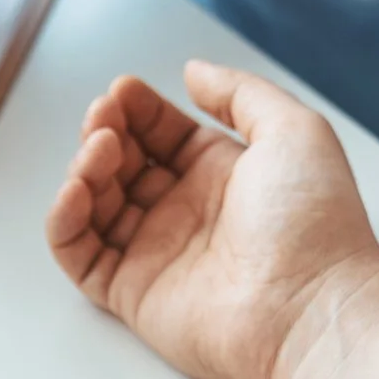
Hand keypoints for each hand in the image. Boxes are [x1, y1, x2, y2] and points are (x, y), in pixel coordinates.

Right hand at [46, 61, 378, 378]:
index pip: (161, 134)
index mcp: (222, 174)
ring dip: (84, 169)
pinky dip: (64, 220)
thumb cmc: (314, 222)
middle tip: (105, 119)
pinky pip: (79, 254)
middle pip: (123, 164)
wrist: (311, 306)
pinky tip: (76, 190)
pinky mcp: (132, 293)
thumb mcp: (293, 129)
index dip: (137, 110)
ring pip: (95, 204)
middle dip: (105, 133)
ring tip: (99, 150)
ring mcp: (156, 253)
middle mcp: (186, 212)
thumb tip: (193, 71)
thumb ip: (240, 93)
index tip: (123, 90)